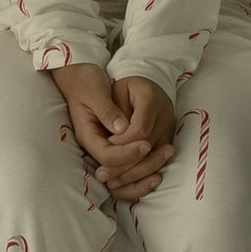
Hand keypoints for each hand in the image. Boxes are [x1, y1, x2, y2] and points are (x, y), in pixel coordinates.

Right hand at [52, 61, 174, 203]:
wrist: (80, 81)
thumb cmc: (87, 83)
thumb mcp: (95, 92)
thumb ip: (107, 110)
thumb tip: (122, 128)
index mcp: (87, 135)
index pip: (107, 155)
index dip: (127, 153)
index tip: (146, 143)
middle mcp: (96, 146)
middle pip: (119, 167)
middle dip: (142, 162)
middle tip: (167, 150)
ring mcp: (107, 147)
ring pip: (127, 170)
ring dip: (148, 164)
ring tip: (169, 150)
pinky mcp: (118, 145)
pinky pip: (133, 164)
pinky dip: (148, 164)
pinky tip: (164, 155)